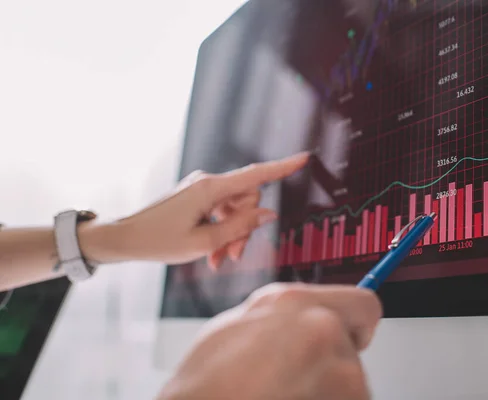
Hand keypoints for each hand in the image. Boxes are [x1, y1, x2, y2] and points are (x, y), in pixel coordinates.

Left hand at [79, 153, 308, 266]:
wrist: (123, 237)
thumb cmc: (158, 241)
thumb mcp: (204, 243)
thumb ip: (240, 228)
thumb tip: (267, 214)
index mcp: (210, 189)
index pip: (255, 175)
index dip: (282, 167)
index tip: (303, 158)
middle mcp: (207, 182)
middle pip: (247, 200)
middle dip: (245, 228)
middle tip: (233, 257)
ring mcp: (201, 189)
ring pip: (234, 209)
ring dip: (232, 235)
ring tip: (219, 260)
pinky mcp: (195, 196)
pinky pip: (220, 211)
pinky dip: (221, 231)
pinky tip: (212, 255)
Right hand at [158, 283, 381, 399]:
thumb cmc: (207, 382)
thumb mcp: (238, 325)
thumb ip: (280, 318)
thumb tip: (301, 320)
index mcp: (292, 300)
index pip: (363, 303)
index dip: (356, 325)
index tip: (352, 338)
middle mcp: (321, 325)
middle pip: (353, 347)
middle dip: (336, 364)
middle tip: (302, 380)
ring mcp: (337, 366)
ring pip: (353, 383)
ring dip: (328, 391)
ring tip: (286, 394)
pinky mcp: (347, 396)